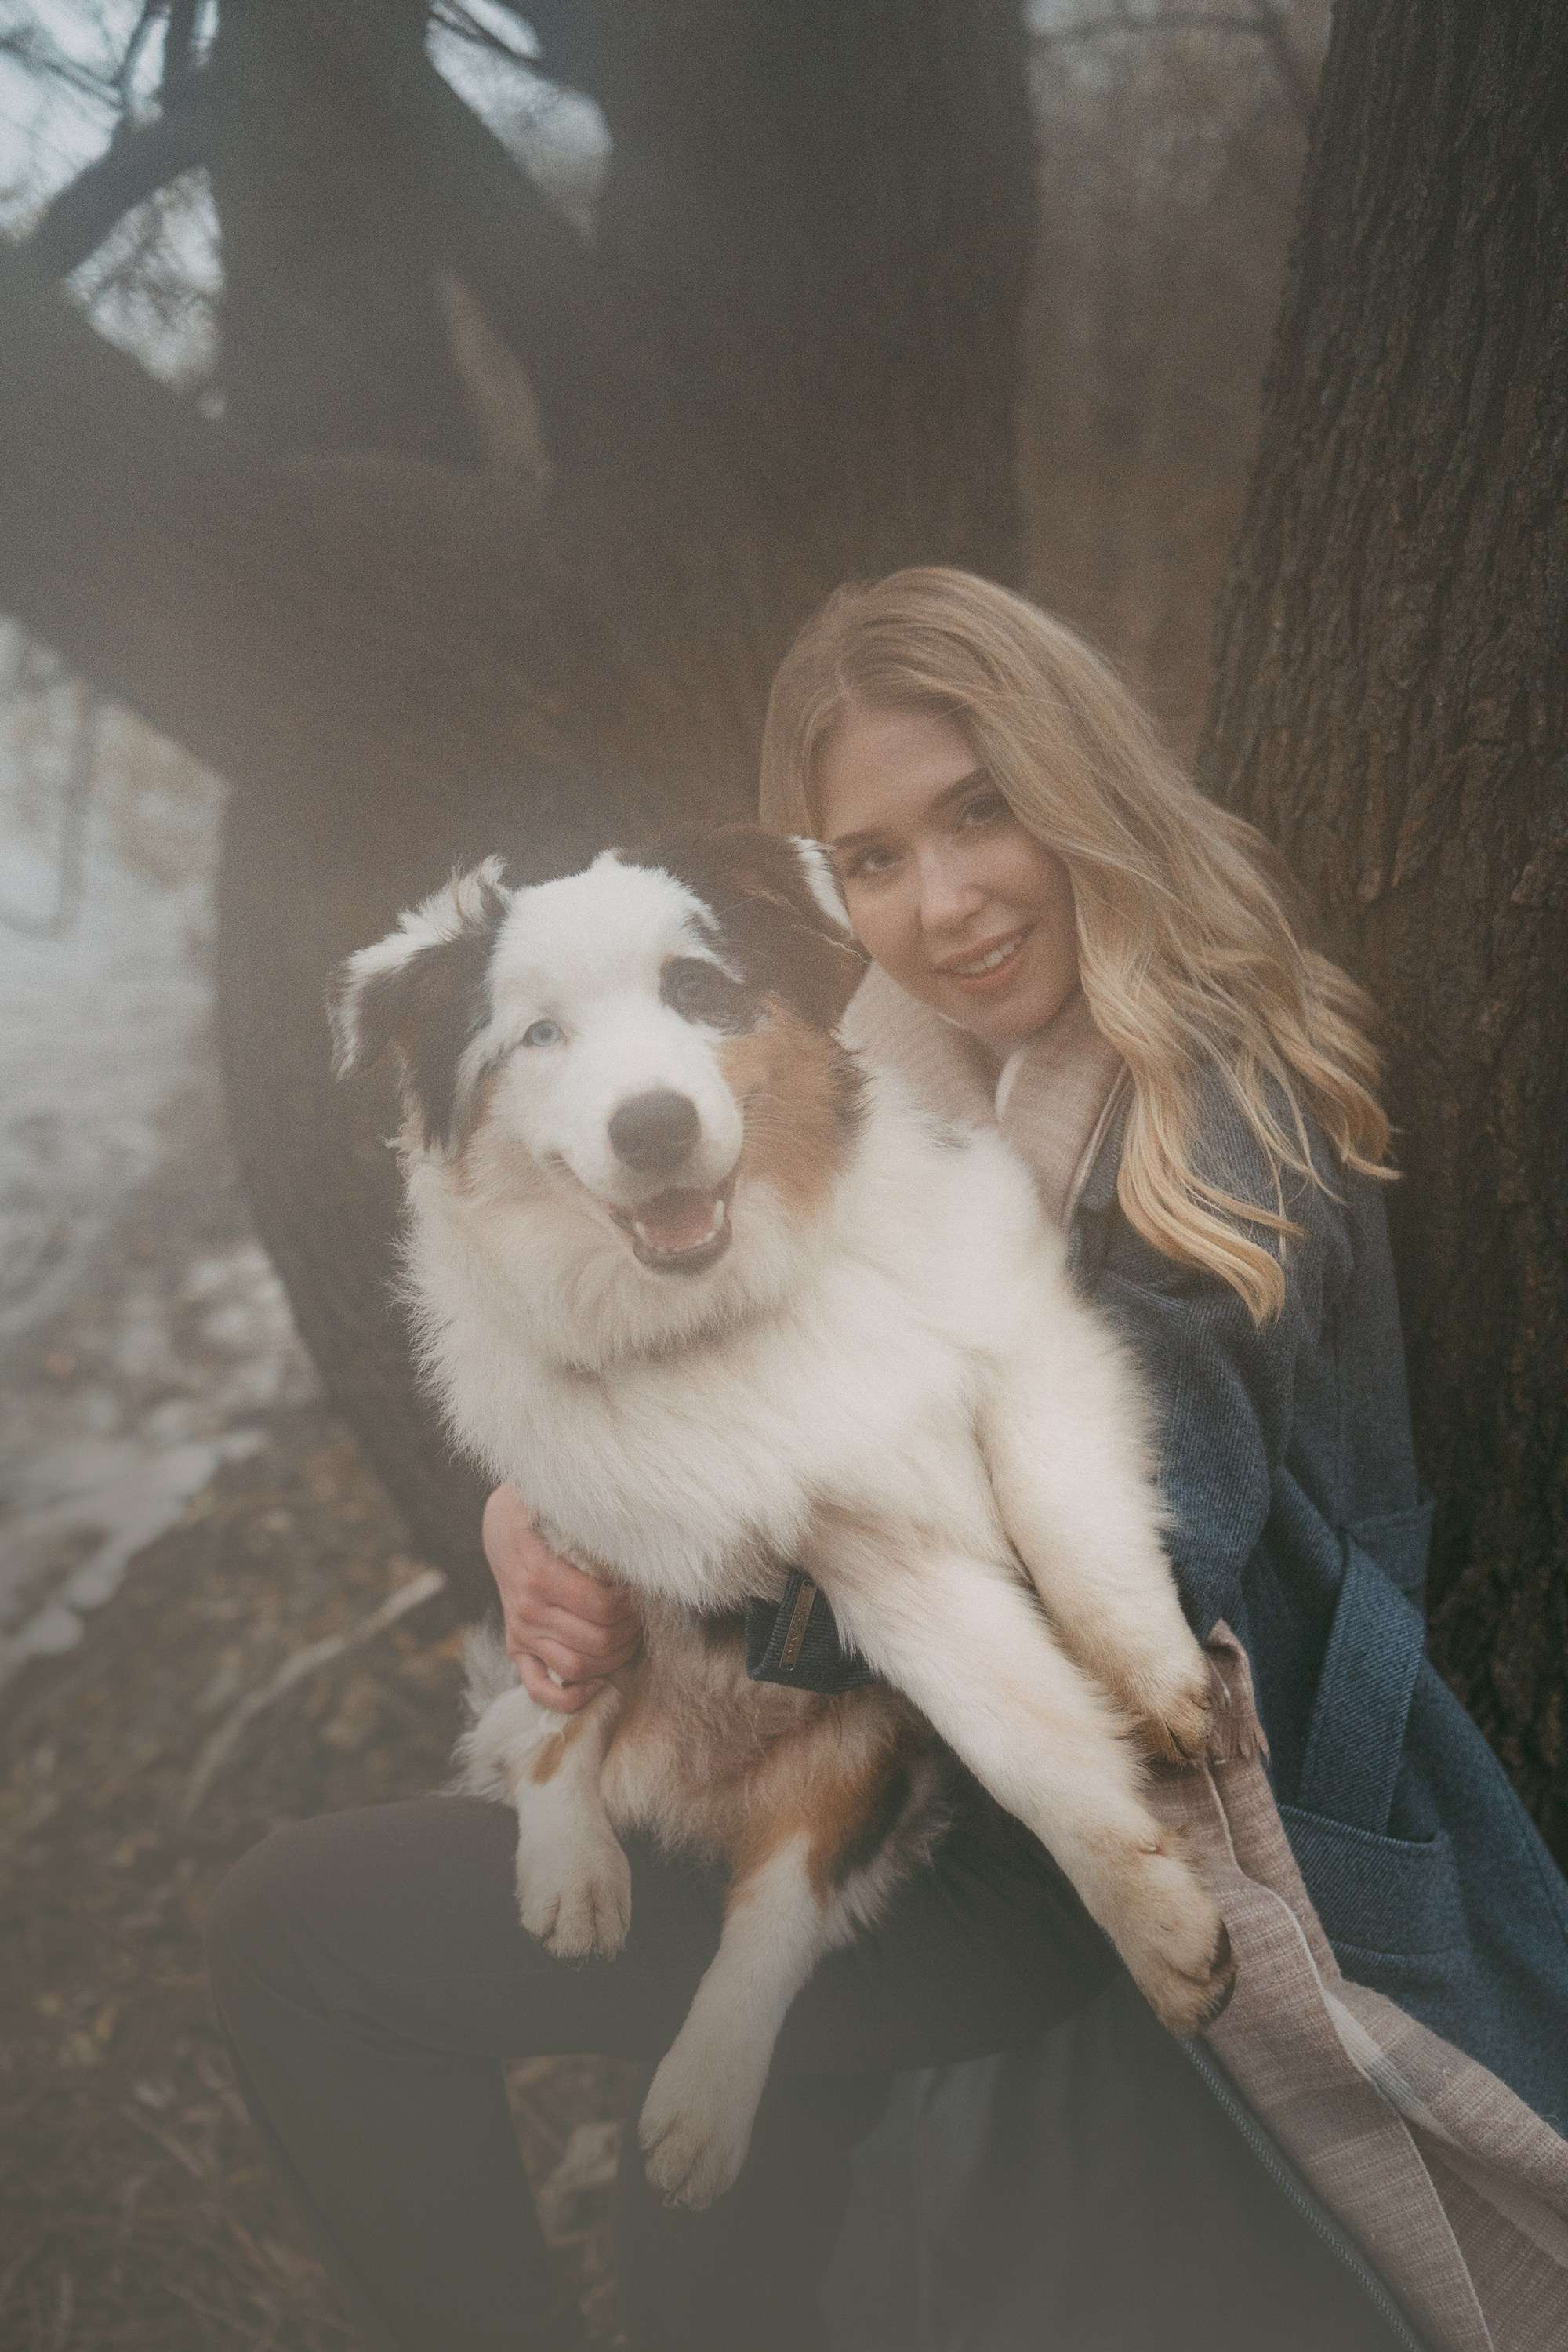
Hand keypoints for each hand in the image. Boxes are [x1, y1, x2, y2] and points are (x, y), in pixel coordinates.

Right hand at [481, 1483, 641, 1713]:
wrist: (501, 1525)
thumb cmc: (541, 1512)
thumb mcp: (563, 1507)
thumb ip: (595, 1524)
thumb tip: (638, 1533)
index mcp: (541, 1575)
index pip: (604, 1608)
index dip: (632, 1605)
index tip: (641, 1591)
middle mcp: (528, 1610)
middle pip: (597, 1641)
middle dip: (631, 1630)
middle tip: (643, 1614)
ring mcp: (520, 1633)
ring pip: (577, 1667)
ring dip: (613, 1658)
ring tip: (629, 1637)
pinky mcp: (516, 1647)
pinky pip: (538, 1689)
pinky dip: (568, 1698)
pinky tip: (595, 1685)